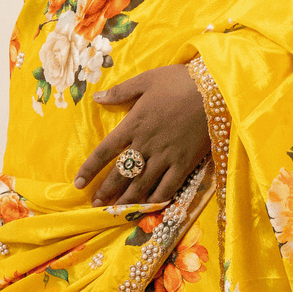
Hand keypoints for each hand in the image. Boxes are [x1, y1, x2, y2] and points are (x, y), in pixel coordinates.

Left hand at [75, 64, 208, 206]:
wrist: (214, 89)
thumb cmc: (179, 81)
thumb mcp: (146, 80)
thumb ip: (120, 92)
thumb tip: (96, 98)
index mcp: (133, 125)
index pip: (105, 151)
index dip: (90, 169)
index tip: (78, 183)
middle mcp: (146, 145)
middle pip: (121, 173)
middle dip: (106, 191)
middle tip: (95, 204)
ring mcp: (166, 156)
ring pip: (141, 184)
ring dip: (126, 199)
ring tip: (115, 211)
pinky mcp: (185, 163)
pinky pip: (168, 187)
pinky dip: (156, 200)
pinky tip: (148, 207)